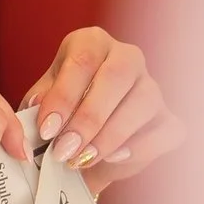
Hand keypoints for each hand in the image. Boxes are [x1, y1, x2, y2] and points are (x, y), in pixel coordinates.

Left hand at [24, 28, 185, 194]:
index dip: (64, 96)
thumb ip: (37, 109)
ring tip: (82, 159)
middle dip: (89, 117)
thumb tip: (34, 113)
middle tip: (64, 149)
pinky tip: (114, 158)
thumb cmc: (60, 118)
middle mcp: (126, 58)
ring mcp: (152, 87)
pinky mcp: (168, 119)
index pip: (83, 59)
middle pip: (117, 76)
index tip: (46, 129)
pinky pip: (165, 130)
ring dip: (110, 135)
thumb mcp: (41, 107)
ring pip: (144, 101)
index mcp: (91, 44)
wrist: (81, 150)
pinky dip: (141, 147)